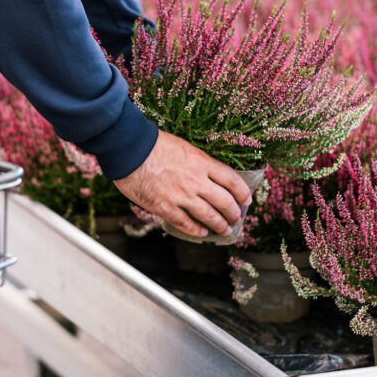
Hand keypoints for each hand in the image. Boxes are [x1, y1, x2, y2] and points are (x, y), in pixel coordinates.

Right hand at [114, 131, 251, 238]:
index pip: (232, 180)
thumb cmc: (153, 144)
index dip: (243, 193)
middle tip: (236, 218)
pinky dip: (197, 230)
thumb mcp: (184, 147)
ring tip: (225, 229)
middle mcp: (196, 181)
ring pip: (209, 216)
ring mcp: (181, 196)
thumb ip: (198, 163)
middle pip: (225, 202)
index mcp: (202, 163)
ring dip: (220, 225)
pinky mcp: (165, 208)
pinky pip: (186, 224)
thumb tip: (209, 176)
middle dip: (234, 213)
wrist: (129, 149)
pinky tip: (202, 232)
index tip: (246, 200)